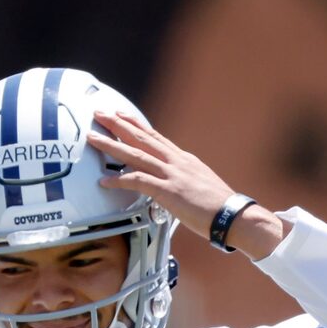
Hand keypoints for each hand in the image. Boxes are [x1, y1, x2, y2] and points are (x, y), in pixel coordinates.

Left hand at [88, 110, 287, 257]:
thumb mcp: (198, 186)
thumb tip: (173, 185)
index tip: (121, 114)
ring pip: (136, 154)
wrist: (232, 214)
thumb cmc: (217, 207)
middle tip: (99, 113)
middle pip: (142, 138)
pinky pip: (139, 182)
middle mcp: (176, 161)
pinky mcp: (169, 191)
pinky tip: (104, 182)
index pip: (155, 137)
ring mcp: (172, 174)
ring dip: (112, 145)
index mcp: (182, 159)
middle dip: (118, 124)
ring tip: (93, 138)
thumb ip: (182, 181)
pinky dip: (120, 180)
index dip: (136, 124)